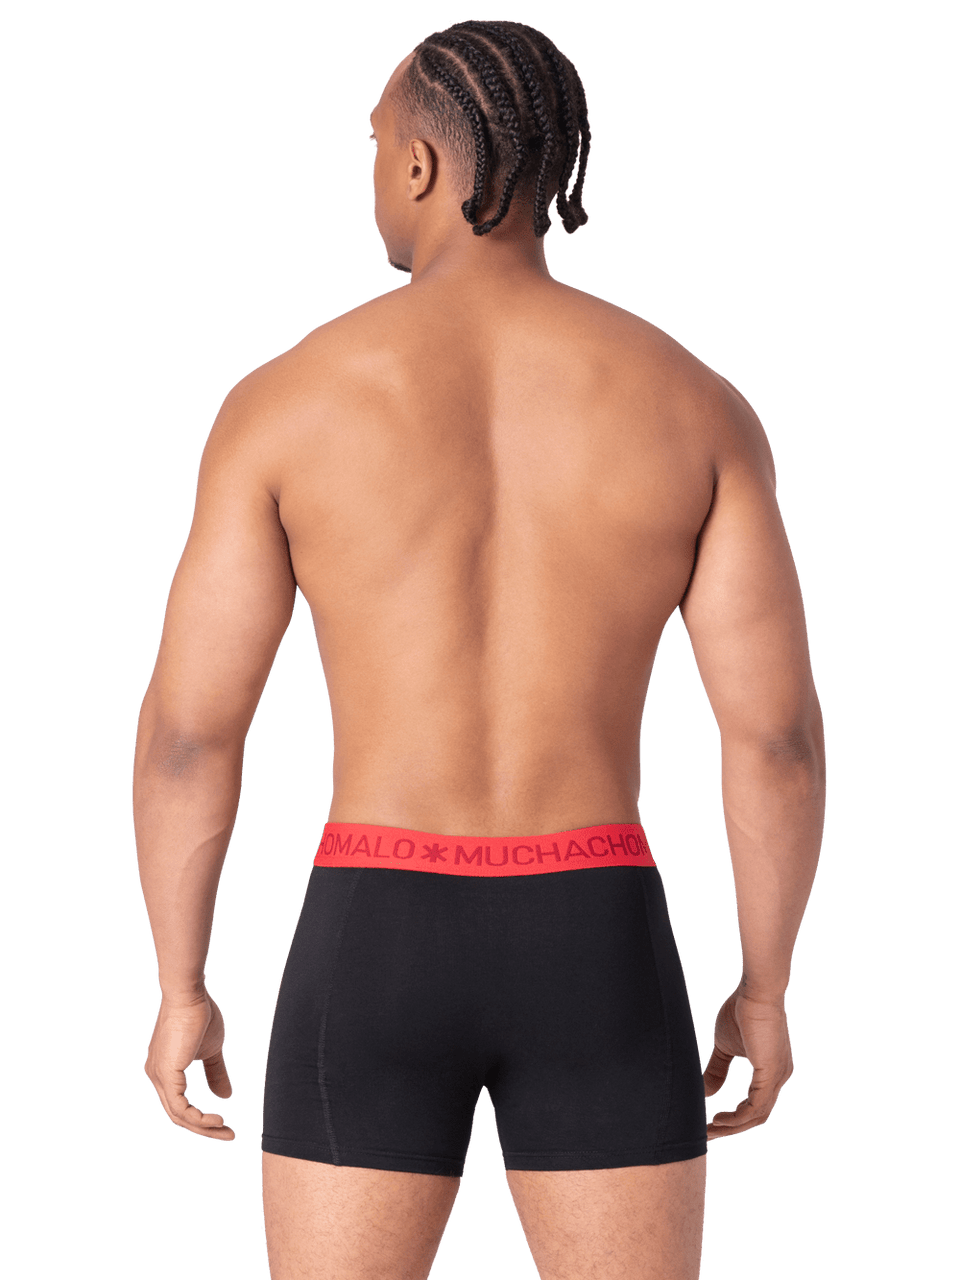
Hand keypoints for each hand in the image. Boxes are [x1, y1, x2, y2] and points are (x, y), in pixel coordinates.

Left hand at [144, 991, 235, 1140]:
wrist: (189, 995)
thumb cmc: (200, 1015)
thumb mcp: (212, 1051)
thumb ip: (215, 1074)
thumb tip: (225, 1097)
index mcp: (165, 1071)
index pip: (179, 1105)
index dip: (200, 1119)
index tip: (224, 1124)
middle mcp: (156, 1077)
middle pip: (178, 1116)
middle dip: (204, 1129)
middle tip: (229, 1135)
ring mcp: (159, 1077)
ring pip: (178, 1116)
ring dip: (204, 1128)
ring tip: (226, 1130)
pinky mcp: (166, 1075)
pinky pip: (180, 1109)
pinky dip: (199, 1118)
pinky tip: (217, 1119)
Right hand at [703, 983, 793, 1139]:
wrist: (755, 991)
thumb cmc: (741, 1011)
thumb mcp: (724, 1046)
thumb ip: (717, 1069)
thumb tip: (705, 1092)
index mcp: (771, 1071)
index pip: (756, 1105)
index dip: (735, 1118)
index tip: (712, 1122)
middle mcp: (779, 1078)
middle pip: (758, 1117)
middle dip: (732, 1128)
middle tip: (708, 1133)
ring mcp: (777, 1077)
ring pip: (757, 1116)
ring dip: (732, 1127)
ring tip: (710, 1128)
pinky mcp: (771, 1073)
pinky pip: (755, 1106)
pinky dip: (737, 1117)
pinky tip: (718, 1118)